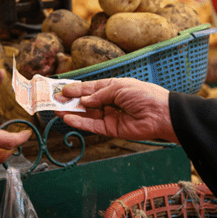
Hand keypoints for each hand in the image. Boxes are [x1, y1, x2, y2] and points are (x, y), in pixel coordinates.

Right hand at [55, 78, 178, 143]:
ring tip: (57, 110)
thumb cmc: (144, 95)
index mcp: (113, 88)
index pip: (90, 88)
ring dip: (72, 112)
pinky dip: (80, 123)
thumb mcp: (119, 88)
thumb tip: (84, 101)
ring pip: (86, 115)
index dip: (76, 89)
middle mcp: (109, 102)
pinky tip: (69, 118)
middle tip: (54, 100)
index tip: (62, 90)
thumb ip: (99, 94)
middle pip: (86, 102)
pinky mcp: (111, 130)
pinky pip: (92, 126)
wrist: (161, 114)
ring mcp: (109, 116)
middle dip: (71, 101)